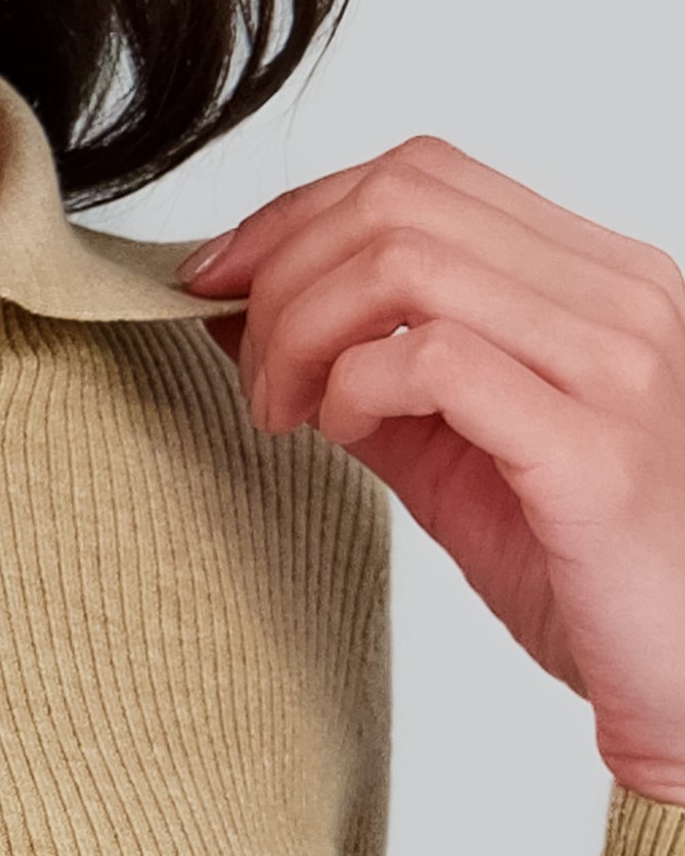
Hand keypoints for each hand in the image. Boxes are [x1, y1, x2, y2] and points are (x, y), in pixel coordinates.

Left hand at [178, 135, 684, 806]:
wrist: (684, 680)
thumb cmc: (582, 578)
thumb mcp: (453, 460)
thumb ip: (367, 383)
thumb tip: (246, 320)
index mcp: (592, 280)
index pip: (422, 176)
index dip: (296, 215)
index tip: (218, 283)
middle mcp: (615, 298)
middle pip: (401, 201)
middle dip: (283, 275)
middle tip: (252, 373)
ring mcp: (612, 364)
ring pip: (406, 263)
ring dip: (303, 333)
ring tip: (285, 413)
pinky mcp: (589, 447)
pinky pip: (435, 359)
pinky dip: (354, 387)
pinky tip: (343, 435)